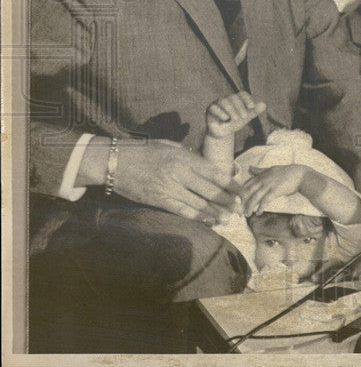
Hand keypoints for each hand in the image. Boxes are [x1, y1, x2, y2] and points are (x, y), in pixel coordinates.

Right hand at [112, 139, 238, 224]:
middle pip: (209, 190)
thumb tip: (203, 163)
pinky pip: (182, 211)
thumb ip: (188, 154)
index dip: (230, 183)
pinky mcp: (158, 200)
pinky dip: (198, 217)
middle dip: (227, 200)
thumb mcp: (168, 145)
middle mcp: (179, 173)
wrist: (114, 161)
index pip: (213, 173)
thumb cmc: (143, 150)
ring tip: (229, 217)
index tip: (241, 190)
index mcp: (184, 157)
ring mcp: (169, 188)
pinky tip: (209, 221)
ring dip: (215, 212)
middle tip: (241, 208)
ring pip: (198, 204)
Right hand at [205, 91, 266, 137]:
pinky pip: (214, 108)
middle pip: (234, 97)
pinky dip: (221, 113)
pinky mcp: (210, 109)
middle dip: (240, 107)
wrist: (223, 133)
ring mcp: (217, 103)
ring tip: (236, 119)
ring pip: (224, 101)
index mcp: (236, 99)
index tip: (252, 108)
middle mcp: (227, 99)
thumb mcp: (246, 117)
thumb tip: (264, 104)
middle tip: (244, 117)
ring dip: (231, 110)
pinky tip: (225, 119)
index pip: (242, 94)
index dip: (247, 99)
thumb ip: (254, 111)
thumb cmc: (235, 122)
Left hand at [241, 164, 309, 215]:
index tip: (237, 200)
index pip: (247, 184)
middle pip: (249, 191)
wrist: (300, 175)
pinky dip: (261, 207)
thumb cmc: (286, 172)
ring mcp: (269, 185)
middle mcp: (264, 180)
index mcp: (262, 175)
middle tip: (238, 210)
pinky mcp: (275, 191)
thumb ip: (260, 170)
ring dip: (250, 207)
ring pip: (255, 197)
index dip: (241, 192)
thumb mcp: (272, 169)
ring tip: (247, 214)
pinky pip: (265, 200)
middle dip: (242, 201)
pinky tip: (259, 212)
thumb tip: (250, 167)